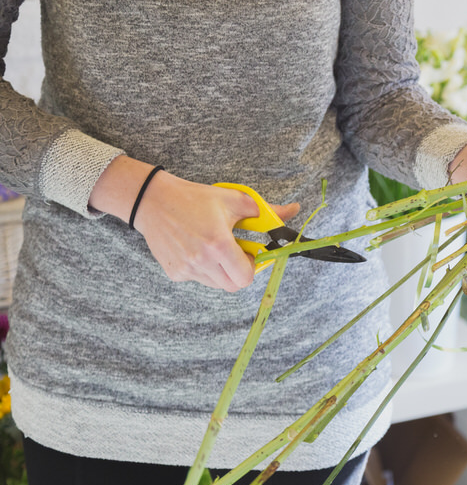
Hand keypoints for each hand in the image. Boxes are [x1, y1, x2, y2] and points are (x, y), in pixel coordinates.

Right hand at [91, 157, 300, 291]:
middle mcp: (200, 261)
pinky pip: (198, 279)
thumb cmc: (196, 199)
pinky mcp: (174, 272)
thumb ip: (266, 211)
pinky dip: (204, 269)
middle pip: (232, 285)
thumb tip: (294, 210)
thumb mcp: (234, 200)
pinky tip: (196, 248)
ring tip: (214, 248)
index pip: (245, 277)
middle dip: (239, 272)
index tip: (249, 253)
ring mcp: (185, 269)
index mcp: (218, 244)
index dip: (252, 267)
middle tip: (235, 253)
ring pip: (216, 284)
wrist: (154, 201)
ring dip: (222, 271)